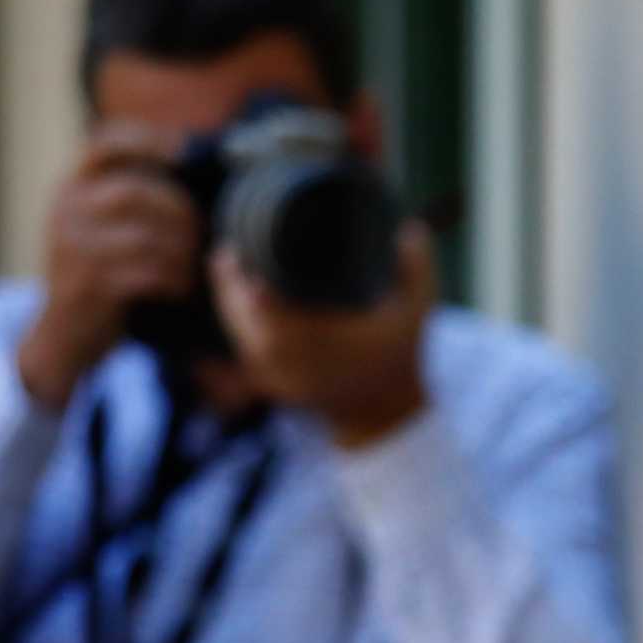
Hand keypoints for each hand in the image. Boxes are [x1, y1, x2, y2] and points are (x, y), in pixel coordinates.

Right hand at [16, 124, 199, 409]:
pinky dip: (173, 279)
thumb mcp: (101, 229)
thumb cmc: (100, 276)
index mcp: (71, 189)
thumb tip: (192, 169)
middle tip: (202, 232)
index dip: (146, 140)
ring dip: (181, 250)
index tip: (185, 149)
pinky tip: (182, 287)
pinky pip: (144, 274)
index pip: (103, 146)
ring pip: (142, 236)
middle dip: (178, 210)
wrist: (65, 334)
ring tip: (195, 264)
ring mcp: (73, 248)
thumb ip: (130, 200)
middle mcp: (65, 211)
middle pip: (132, 192)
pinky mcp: (87, 286)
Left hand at [208, 218, 436, 448]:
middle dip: (228, 285)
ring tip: (225, 267)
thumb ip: (416, 270)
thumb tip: (413, 226)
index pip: (265, 308)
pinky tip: (236, 300)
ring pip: (238, 332)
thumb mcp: (416, 313)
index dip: (245, 282)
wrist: (385, 415)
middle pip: (241, 317)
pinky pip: (244, 347)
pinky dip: (236, 322)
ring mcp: (280, 374)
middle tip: (227, 252)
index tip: (238, 251)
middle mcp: (292, 358)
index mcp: (319, 340)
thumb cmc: (400, 359)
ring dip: (227, 301)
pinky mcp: (274, 381)